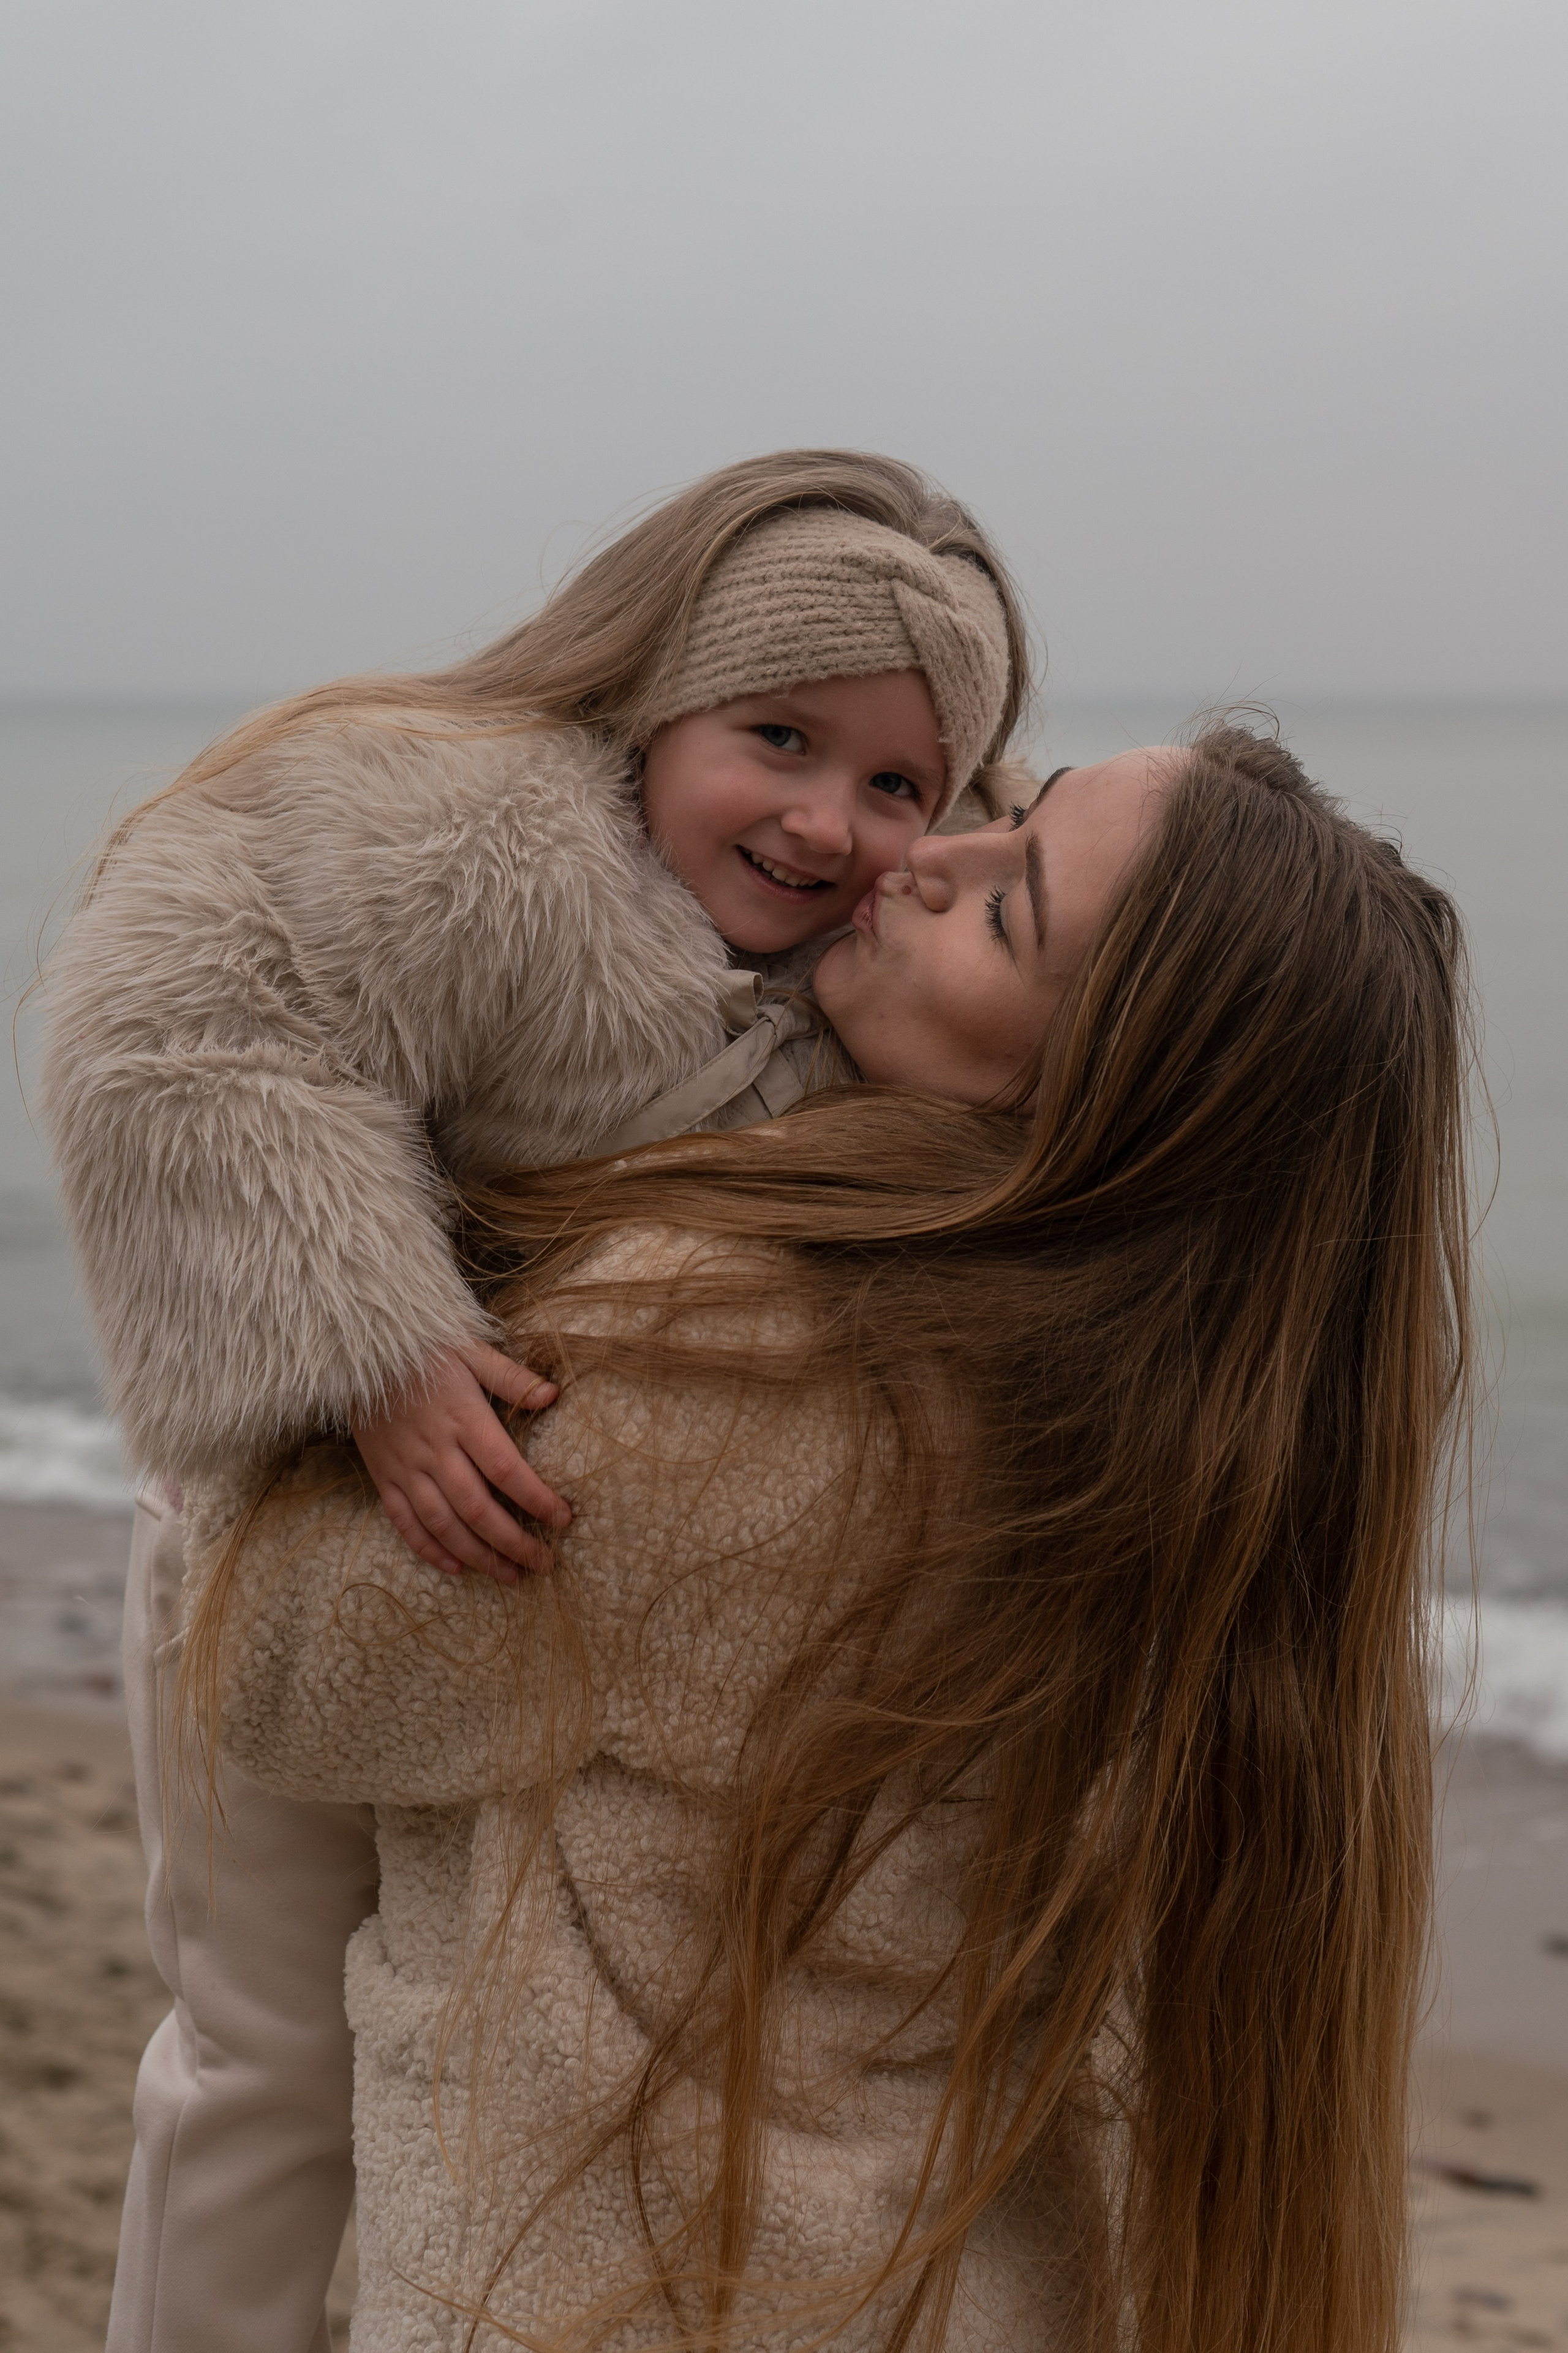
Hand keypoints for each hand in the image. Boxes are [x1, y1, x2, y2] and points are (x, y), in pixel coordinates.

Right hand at [351, 1341, 569, 1582]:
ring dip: (478, 1555)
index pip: (506, 1470)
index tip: (563, 1519)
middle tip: (544, 1562)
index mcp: (463, 1418)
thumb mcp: (470, 1350)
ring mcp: (406, 1467)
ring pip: (443, 1524)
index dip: (537, 1499)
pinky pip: (404, 1522)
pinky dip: (429, 1549)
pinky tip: (455, 1567)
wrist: (360, 1351)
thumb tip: (553, 1395)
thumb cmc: (424, 1350)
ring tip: (510, 1575)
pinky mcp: (383, 1476)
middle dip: (514, 1542)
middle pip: (478, 1508)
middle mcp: (435, 1449)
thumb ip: (511, 1377)